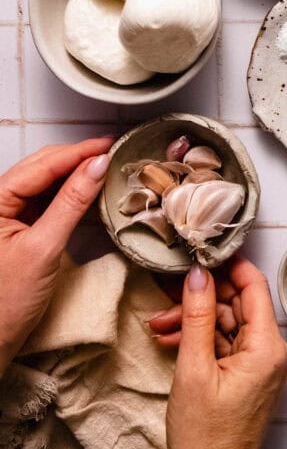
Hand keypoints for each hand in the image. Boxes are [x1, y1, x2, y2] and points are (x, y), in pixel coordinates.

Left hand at [0, 138, 112, 375]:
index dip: (78, 152)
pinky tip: (88, 192)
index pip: (42, 164)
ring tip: (105, 170)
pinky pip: (46, 201)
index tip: (110, 145)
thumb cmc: (6, 304)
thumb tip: (97, 165)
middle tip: (113, 155)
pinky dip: (69, 195)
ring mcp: (6, 215)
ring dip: (75, 175)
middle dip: (78, 159)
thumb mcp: (43, 249)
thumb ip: (71, 202)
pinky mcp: (17, 229)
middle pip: (43, 167)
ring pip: (45, 182)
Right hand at [149, 257, 286, 448]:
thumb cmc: (206, 438)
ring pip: (227, 322)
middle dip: (200, 297)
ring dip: (193, 319)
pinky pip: (224, 343)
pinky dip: (199, 339)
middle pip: (238, 303)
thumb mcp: (194, 370)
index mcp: (267, 347)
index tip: (202, 253)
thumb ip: (197, 316)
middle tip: (168, 289)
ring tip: (159, 323)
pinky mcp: (246, 375)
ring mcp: (259, 364)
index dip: (228, 265)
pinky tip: (170, 339)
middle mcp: (270, 352)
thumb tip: (198, 275)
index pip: (254, 285)